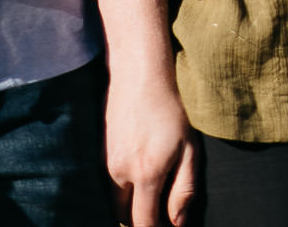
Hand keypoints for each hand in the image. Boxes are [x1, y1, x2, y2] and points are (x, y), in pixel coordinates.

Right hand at [105, 79, 198, 226]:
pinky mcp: (98, 151)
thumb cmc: (170, 110)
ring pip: (113, 200)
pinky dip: (120, 189)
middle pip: (123, 216)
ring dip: (127, 205)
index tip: (165, 226)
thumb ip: (184, 190)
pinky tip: (135, 175)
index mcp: (146, 174)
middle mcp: (120, 172)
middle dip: (138, 220)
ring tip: (148, 195)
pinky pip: (107, 183)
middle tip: (157, 213)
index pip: (143, 223)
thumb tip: (177, 223)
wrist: (139, 75)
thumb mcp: (189, 149)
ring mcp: (105, 161)